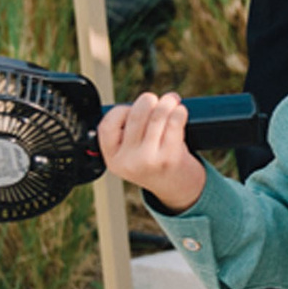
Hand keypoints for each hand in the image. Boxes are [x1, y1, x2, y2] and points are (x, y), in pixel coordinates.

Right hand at [98, 90, 205, 213]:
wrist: (178, 189)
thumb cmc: (155, 163)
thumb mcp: (130, 154)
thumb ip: (126, 133)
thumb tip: (141, 102)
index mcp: (112, 159)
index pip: (107, 124)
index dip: (120, 111)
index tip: (132, 110)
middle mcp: (128, 161)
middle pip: (135, 116)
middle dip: (147, 101)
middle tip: (155, 100)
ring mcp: (149, 160)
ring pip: (156, 116)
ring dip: (166, 103)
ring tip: (172, 99)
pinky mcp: (170, 157)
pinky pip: (174, 123)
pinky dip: (179, 112)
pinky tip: (180, 111)